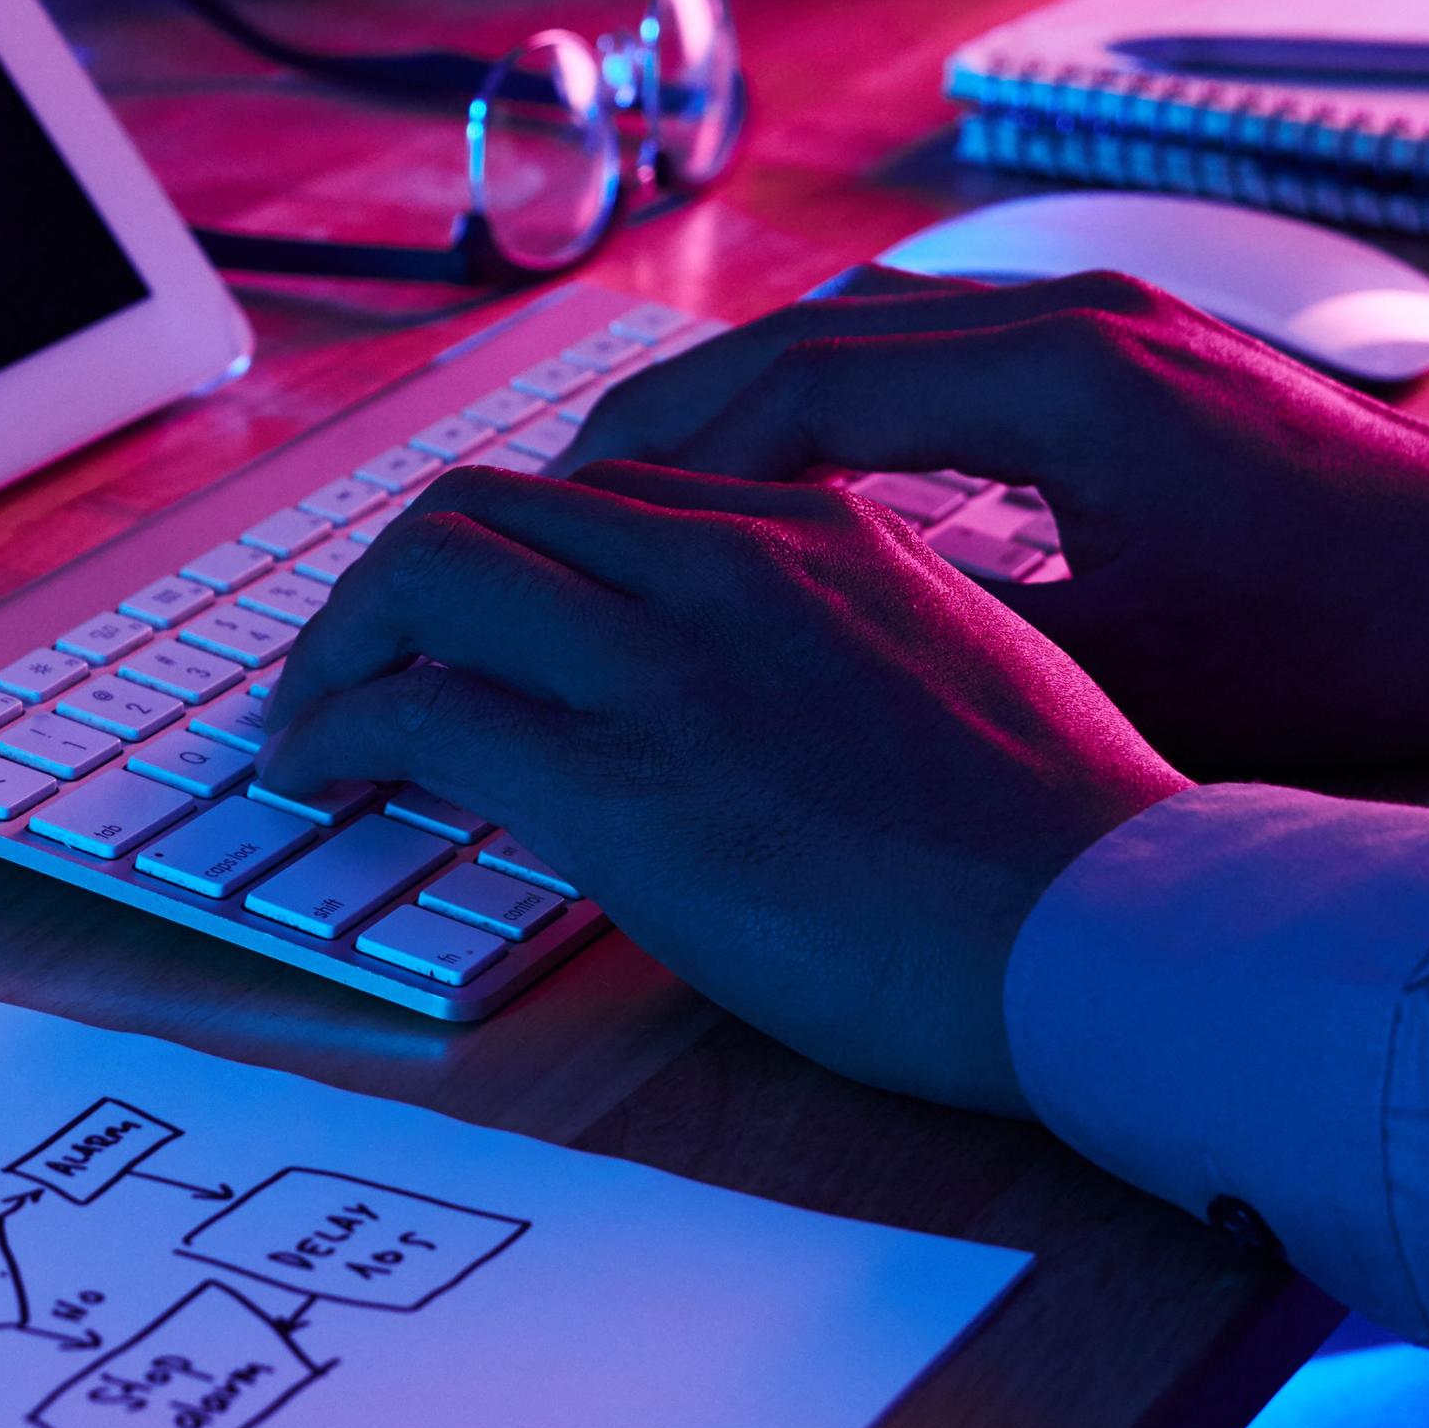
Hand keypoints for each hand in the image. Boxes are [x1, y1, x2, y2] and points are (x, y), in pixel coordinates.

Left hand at [256, 461, 1186, 1116]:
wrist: (1117, 931)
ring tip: (311, 720)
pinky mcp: (619, 775)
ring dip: (343, 643)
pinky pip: (420, 711)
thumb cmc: (1071, 850)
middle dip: (394, 583)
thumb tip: (771, 705)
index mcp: (818, 533)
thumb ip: (849, 649)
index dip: (510, 558)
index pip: (605, 496)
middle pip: (492, 506)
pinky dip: (340, 732)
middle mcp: (729, 562)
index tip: (472, 626)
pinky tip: (321, 779)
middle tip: (353, 664)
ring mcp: (667, 661)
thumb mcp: (966, 679)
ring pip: (430, 571)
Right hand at [561, 269, 1428, 767]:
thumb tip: (791, 658)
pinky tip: (795, 473)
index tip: (574, 521)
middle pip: (811, 334)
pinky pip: (933, 344)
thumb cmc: (1362, 646)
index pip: (799, 383)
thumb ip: (960, 644)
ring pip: (867, 329)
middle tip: (566, 502)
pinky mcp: (1130, 344)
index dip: (668, 455)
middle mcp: (1070, 313)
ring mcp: (1103, 314)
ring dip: (752, 400)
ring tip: (652, 490)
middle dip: (676, 417)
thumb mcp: (1142, 678)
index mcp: (1061, 381)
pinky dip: (839, 398)